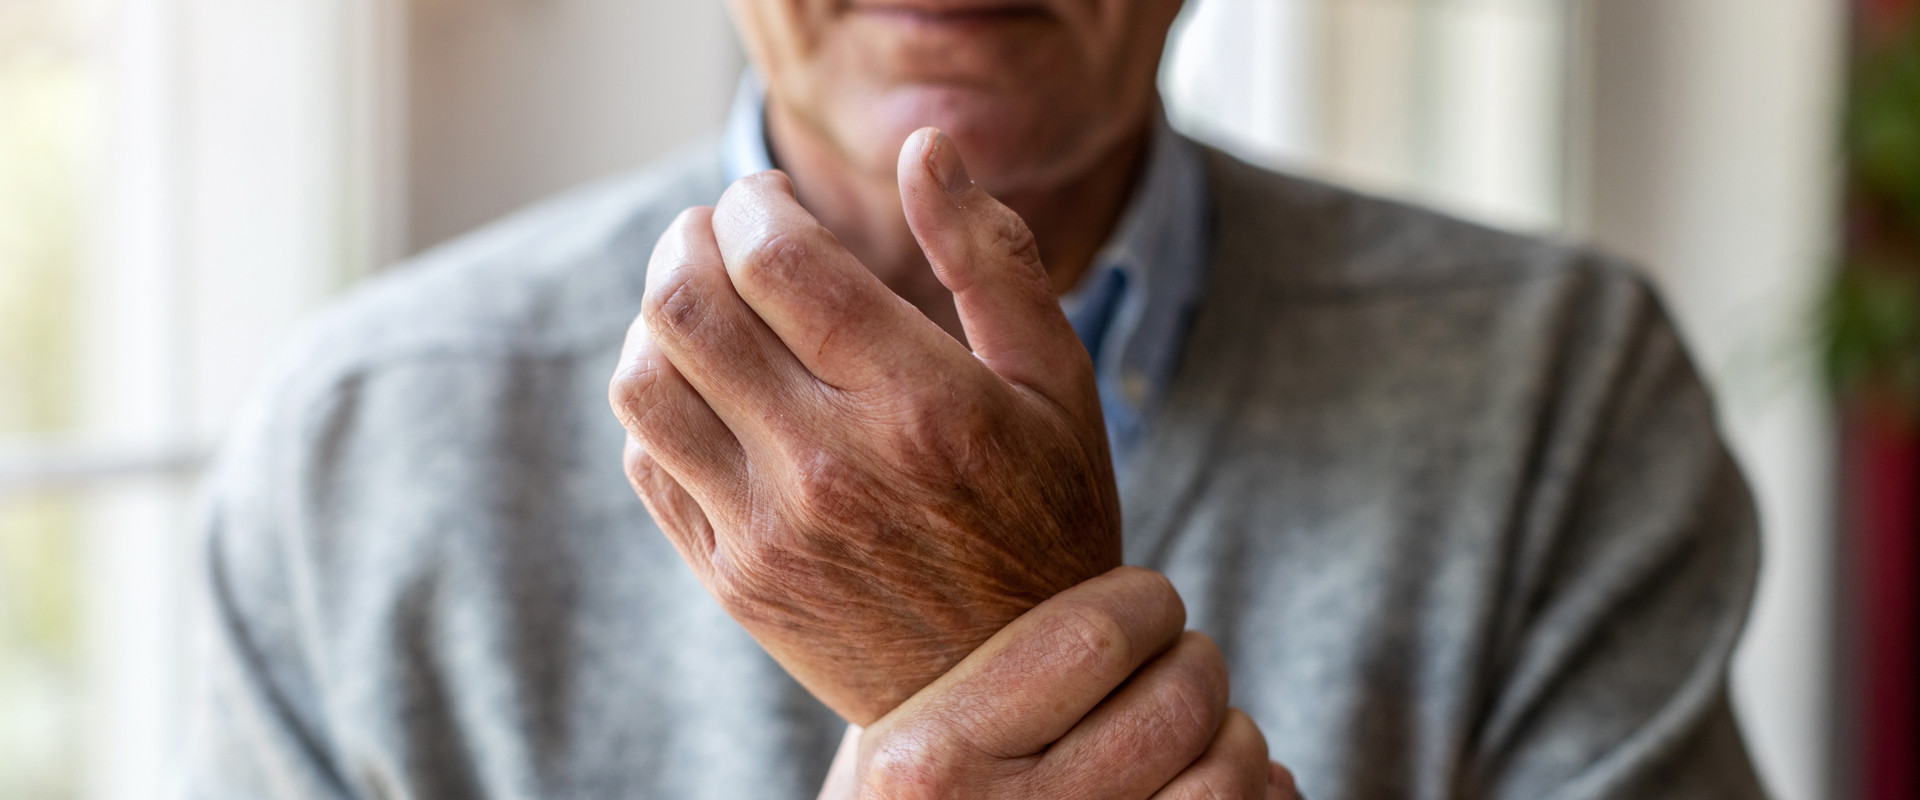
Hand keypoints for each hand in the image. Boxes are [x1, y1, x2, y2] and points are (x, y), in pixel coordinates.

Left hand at [608, 128, 1120, 723]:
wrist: (1012, 693)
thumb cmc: (1046, 519)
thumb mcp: (1057, 384)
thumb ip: (992, 258)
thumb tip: (927, 149)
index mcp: (921, 407)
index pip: (779, 260)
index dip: (754, 203)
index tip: (767, 198)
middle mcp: (832, 469)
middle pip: (690, 308)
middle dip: (688, 240)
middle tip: (716, 230)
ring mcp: (770, 532)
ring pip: (646, 382)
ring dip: (657, 316)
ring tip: (701, 300)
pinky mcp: (732, 578)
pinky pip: (647, 460)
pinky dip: (656, 400)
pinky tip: (703, 385)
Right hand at [814, 568, 1300, 799]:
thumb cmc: (920, 756)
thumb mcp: (899, 677)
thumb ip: (942, 549)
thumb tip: (981, 329)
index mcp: (928, 751)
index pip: (1099, 631)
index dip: (1144, 602)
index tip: (1140, 600)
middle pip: (1178, 699)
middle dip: (1194, 659)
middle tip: (1172, 652)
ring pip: (1228, 774)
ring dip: (1233, 735)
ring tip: (1186, 717)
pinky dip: (1260, 792)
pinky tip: (1206, 779)